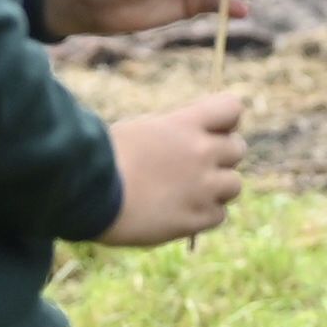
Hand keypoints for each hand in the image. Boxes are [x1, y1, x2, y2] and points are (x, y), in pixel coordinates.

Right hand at [98, 92, 245, 243]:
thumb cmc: (103, 159)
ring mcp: (203, 187)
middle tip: (193, 166)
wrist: (88, 194)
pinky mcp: (197, 218)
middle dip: (221, 156)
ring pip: (234, 185)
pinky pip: (219, 215)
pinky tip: (178, 212)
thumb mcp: (139, 130)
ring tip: (186, 191)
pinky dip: (204, 214)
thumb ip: (173, 132)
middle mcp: (201, 153)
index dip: (224, 121)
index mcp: (185, 124)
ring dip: (217, 188)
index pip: (232, 108)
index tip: (209, 131)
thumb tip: (192, 136)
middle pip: (238, 149)